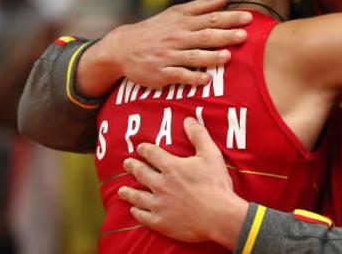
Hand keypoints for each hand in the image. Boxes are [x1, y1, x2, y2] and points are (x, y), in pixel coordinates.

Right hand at [77, 0, 251, 96]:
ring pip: (193, 57)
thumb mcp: (175, 14)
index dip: (230, 18)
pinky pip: (179, 75)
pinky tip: (205, 79)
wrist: (123, 48)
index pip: (210, 18)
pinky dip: (192, 78)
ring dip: (211, 57)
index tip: (248, 18)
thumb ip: (200, 7)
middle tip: (244, 36)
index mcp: (183, 23)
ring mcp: (169, 56)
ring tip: (227, 57)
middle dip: (225, 36)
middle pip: (204, 36)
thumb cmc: (155, 30)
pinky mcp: (162, 73)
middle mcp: (177, 38)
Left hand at [118, 118, 247, 248]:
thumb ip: (199, 136)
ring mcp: (159, 205)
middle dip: (133, 167)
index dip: (145, 149)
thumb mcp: (211, 154)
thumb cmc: (216, 184)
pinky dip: (137, 212)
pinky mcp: (161, 222)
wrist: (219, 216)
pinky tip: (134, 210)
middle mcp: (161, 185)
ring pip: (138, 196)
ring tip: (122, 190)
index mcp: (171, 167)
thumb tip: (188, 120)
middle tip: (126, 164)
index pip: (152, 154)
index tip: (140, 148)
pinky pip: (143, 216)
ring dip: (128, 192)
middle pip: (141, 173)